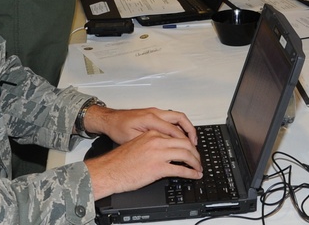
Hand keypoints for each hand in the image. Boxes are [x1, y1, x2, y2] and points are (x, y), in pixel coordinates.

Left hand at [85, 106, 197, 144]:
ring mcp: (155, 112)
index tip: (190, 151)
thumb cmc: (117, 129)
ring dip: (185, 128)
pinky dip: (178, 126)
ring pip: (177, 117)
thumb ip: (149, 144)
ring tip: (190, 142)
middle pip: (180, 119)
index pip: (174, 130)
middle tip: (195, 145)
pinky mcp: (153, 114)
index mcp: (151, 119)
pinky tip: (179, 137)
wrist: (109, 119)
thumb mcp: (131, 140)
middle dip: (190, 131)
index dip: (185, 142)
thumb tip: (164, 152)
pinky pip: (171, 118)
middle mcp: (155, 113)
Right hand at [85, 129, 202, 199]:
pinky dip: (191, 173)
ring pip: (186, 154)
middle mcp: (157, 141)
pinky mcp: (158, 168)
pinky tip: (194, 175)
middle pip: (185, 143)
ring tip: (198, 168)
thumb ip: (153, 143)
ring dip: (195, 162)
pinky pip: (181, 169)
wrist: (109, 170)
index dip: (188, 143)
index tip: (192, 149)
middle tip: (198, 160)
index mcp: (152, 133)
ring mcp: (158, 154)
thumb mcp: (138, 144)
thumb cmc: (120, 160)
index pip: (177, 135)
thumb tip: (166, 149)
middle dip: (195, 153)